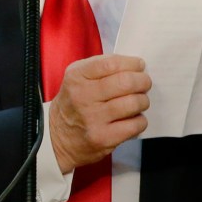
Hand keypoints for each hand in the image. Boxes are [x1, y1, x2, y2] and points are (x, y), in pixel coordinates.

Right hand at [48, 54, 150, 173]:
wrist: (57, 138)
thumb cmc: (74, 102)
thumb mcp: (77, 77)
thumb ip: (101, 67)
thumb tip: (134, 65)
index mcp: (77, 76)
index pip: (111, 63)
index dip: (131, 63)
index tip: (139, 65)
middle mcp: (82, 96)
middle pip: (126, 82)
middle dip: (143, 81)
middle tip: (144, 83)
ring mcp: (93, 119)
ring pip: (134, 103)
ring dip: (143, 101)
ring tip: (138, 101)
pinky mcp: (103, 138)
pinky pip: (135, 125)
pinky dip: (140, 120)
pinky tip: (133, 118)